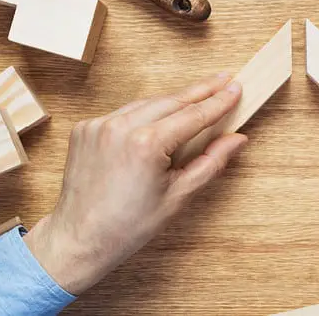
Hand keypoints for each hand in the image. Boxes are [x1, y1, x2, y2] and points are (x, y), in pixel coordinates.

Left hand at [24, 73, 247, 294]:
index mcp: (147, 144)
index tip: (235, 88)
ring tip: (197, 98)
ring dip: (172, 102)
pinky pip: (123, 113)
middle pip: (171, 100)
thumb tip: (237, 139)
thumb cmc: (129, 225)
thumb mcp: (179, 196)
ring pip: (147, 103)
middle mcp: (120, 127)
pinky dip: (143, 114)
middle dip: (200, 91)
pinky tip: (158, 121)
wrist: (81, 238)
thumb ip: (211, 163)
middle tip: (223, 80)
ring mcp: (99, 125)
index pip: (193, 115)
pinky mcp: (85, 128)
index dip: (218, 101)